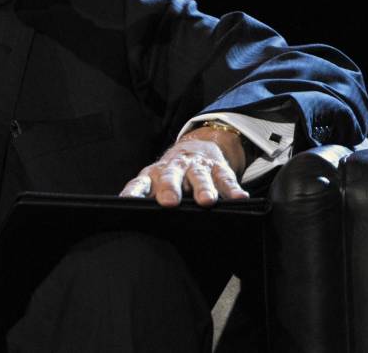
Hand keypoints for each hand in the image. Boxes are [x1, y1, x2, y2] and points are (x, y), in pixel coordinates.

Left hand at [119, 126, 249, 206]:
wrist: (197, 147)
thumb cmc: (172, 175)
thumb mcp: (157, 182)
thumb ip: (148, 198)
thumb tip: (133, 220)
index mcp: (154, 174)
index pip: (140, 183)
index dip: (134, 192)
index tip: (128, 202)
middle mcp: (174, 168)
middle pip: (170, 177)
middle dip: (169, 188)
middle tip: (168, 202)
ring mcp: (197, 168)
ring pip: (199, 177)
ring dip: (203, 188)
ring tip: (206, 201)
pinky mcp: (219, 169)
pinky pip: (226, 179)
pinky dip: (233, 189)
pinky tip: (239, 198)